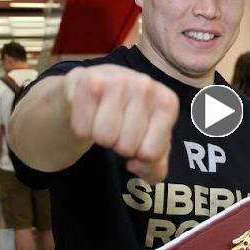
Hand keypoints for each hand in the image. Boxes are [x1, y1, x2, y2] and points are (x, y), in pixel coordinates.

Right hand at [64, 65, 178, 184]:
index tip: (139, 138)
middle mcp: (146, 86)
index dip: (139, 155)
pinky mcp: (89, 81)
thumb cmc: (132, 118)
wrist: (99, 88)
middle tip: (119, 127)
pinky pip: (82, 128)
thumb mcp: (152, 143)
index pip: (150, 154)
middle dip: (119, 144)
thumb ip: (154, 168)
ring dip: (100, 137)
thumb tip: (134, 164)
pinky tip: (90, 113)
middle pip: (125, 147)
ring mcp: (118, 80)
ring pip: (103, 137)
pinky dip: (82, 128)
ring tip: (105, 120)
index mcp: (167, 103)